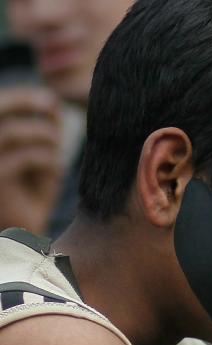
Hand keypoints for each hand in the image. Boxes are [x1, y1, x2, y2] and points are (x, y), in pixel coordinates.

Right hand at [0, 87, 62, 233]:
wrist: (23, 233)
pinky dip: (44, 158)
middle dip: (23, 101)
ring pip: (9, 134)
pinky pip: (19, 159)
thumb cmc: (30, 193)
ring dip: (41, 135)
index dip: (20, 98)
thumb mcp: (39, 157)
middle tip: (52, 104)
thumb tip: (53, 101)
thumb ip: (42, 130)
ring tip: (56, 146)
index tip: (51, 99)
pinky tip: (55, 167)